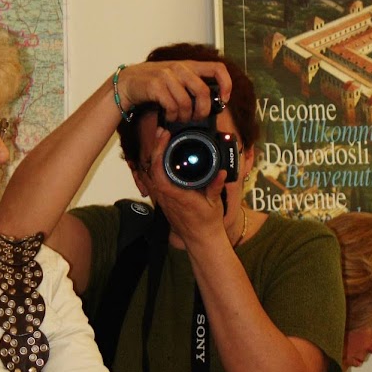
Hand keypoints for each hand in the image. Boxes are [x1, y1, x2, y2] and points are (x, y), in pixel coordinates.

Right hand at [115, 60, 231, 123]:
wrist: (128, 81)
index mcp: (189, 65)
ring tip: (180, 119)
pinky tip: (169, 116)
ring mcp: (166, 75)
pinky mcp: (155, 86)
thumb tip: (212, 103)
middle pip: (203, 91)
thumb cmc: (154, 82)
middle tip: (197, 117)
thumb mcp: (176, 78)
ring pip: (186, 102)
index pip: (217, 68)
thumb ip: (192, 85)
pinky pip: (171, 106)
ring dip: (185, 116)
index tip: (224, 99)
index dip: (226, 84)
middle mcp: (179, 68)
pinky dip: (172, 116)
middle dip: (203, 110)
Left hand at [144, 126, 227, 248]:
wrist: (200, 239)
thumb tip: (222, 172)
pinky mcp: (162, 199)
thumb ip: (216, 186)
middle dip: (156, 148)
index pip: (159, 172)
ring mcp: (162, 198)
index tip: (165, 137)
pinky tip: (161, 155)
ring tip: (162, 139)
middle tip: (163, 132)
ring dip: (155, 155)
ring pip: (150, 173)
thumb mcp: (214, 203)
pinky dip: (155, 165)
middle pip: (152, 168)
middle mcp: (165, 196)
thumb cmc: (208, 222)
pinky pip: (153, 179)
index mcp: (177, 195)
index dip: (159, 152)